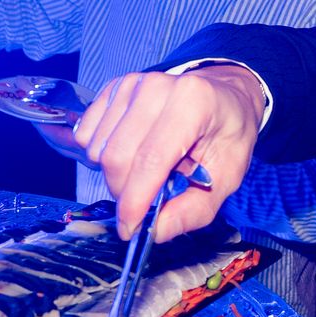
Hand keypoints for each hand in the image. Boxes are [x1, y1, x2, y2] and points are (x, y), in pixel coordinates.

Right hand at [71, 67, 266, 239]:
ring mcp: (132, 83)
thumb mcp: (228, 177)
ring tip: (146, 170)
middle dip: (123, 192)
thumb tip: (155, 232)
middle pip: (117, 156)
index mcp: (194, 102)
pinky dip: (101, 155)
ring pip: (99, 148)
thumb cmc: (228, 134)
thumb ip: (194, 209)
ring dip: (114, 174)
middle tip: (143, 203)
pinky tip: (130, 153)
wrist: (225, 96)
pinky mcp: (114, 88)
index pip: (151, 159)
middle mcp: (158, 86)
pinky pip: (87, 134)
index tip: (129, 230)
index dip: (135, 200)